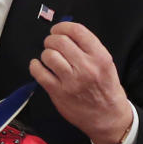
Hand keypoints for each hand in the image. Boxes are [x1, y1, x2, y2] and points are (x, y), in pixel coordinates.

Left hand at [29, 22, 133, 143]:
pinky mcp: (58, 92)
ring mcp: (71, 81)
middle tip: (51, 43)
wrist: (108, 116)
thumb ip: (88, 48)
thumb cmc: (106, 89)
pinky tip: (38, 66)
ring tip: (49, 57)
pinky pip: (39, 73)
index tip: (58, 29)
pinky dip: (35, 66)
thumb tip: (65, 33)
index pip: (77, 31)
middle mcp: (85, 67)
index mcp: (100, 57)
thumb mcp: (106, 64)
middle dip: (51, 39)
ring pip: (49, 55)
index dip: (63, 26)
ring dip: (45, 53)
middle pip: (60, 41)